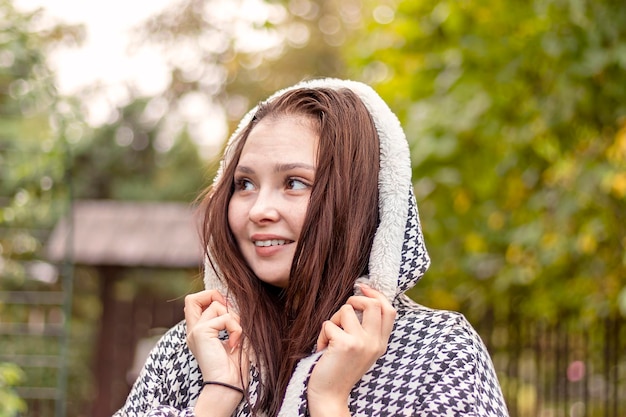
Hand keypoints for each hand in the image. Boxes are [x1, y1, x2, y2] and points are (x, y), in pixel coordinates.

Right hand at [184, 290, 248, 415]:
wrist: (228, 384)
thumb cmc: (234, 365)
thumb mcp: (231, 336)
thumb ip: (227, 320)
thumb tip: (228, 302)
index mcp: (199, 332)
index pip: (194, 303)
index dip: (210, 297)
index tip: (226, 309)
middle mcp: (193, 330)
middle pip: (193, 299)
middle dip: (214, 297)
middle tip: (229, 317)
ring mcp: (195, 331)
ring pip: (217, 306)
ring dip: (234, 319)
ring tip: (235, 337)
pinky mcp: (201, 332)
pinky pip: (225, 318)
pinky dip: (236, 329)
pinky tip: (234, 344)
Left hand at [307, 284, 395, 416]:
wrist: (330, 394)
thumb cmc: (340, 368)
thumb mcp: (361, 348)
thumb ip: (366, 328)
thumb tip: (362, 297)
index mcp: (381, 343)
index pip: (389, 310)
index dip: (376, 294)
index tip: (362, 287)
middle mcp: (375, 342)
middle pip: (373, 304)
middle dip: (354, 300)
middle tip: (344, 313)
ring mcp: (361, 343)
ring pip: (346, 310)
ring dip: (333, 320)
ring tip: (330, 338)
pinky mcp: (345, 344)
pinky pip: (328, 324)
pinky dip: (322, 335)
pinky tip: (323, 350)